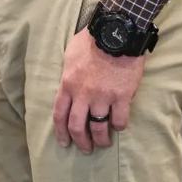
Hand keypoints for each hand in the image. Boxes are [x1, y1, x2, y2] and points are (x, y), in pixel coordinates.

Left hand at [53, 27, 144, 153]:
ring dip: (101, 140)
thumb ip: (69, 73)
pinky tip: (119, 125)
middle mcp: (83, 94)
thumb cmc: (92, 39)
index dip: (61, 132)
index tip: (65, 142)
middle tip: (86, 149)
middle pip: (77, 126)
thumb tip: (69, 85)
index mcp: (68, 84)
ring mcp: (102, 97)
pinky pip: (119, 121)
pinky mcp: (121, 97)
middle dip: (81, 142)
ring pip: (99, 128)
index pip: (59, 114)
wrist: (115, 32)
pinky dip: (119, 127)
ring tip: (104, 143)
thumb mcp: (71, 54)